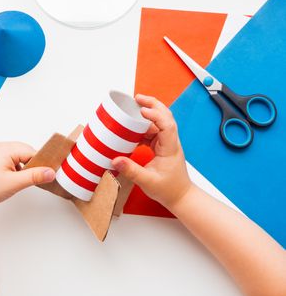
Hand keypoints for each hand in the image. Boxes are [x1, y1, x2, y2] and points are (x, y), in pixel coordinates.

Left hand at [0, 142, 54, 211]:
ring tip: (18, 181)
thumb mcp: (14, 183)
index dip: (39, 163)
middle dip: (31, 166)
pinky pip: (10, 160)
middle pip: (25, 153)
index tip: (45, 174)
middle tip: (32, 179)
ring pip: (18, 157)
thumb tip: (50, 172)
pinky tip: (11, 180)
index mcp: (5, 149)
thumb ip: (34, 176)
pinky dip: (15, 169)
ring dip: (22, 168)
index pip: (31, 152)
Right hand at [112, 94, 191, 208]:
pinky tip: (132, 128)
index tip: (142, 110)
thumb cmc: (169, 190)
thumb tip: (116, 160)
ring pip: (158, 122)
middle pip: (165, 116)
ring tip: (132, 109)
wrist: (180, 196)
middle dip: (152, 105)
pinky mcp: (161, 146)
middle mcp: (170, 142)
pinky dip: (142, 127)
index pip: (167, 125)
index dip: (155, 115)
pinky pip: (152, 131)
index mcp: (170, 148)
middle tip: (137, 98)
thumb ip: (131, 170)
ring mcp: (166, 143)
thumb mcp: (147, 181)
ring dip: (147, 114)